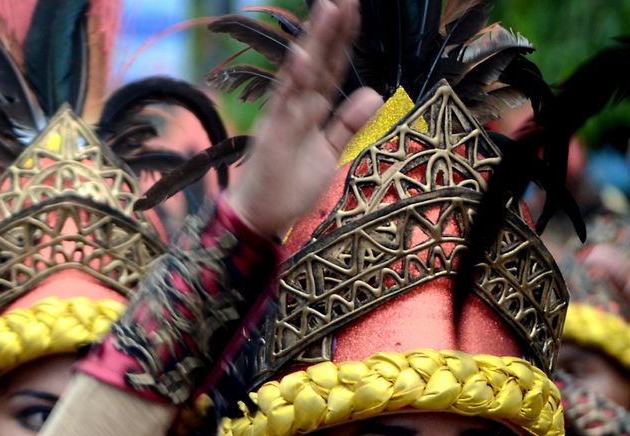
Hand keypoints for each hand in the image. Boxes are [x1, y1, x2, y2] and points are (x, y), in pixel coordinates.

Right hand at [224, 0, 380, 239]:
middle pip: (321, 61)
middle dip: (333, 29)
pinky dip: (294, 79)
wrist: (262, 213)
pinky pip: (285, 101)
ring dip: (315, 41)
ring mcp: (286, 114)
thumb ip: (349, 125)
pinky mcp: (274, 130)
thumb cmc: (291, 186)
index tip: (355, 12)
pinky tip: (304, 56)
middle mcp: (299, 104)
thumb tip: (375, 94)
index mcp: (314, 109)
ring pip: (303, 72)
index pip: (333, 69)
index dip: (345, 42)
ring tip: (329, 8)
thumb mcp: (330, 154)